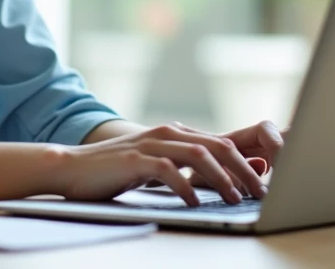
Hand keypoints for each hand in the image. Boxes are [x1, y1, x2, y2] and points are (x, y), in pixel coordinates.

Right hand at [47, 122, 276, 206]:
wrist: (71, 167)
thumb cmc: (116, 171)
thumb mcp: (156, 166)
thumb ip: (185, 169)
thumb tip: (225, 180)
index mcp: (174, 132)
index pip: (220, 142)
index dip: (245, 163)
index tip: (263, 184)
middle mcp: (166, 132)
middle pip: (216, 145)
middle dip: (242, 170)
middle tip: (260, 193)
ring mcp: (150, 143)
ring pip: (198, 154)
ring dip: (221, 177)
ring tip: (235, 198)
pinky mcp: (134, 159)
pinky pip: (168, 170)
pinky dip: (185, 186)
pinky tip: (194, 201)